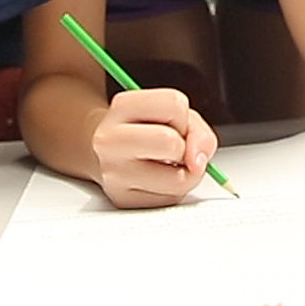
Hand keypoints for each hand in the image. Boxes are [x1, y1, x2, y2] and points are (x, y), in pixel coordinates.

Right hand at [91, 88, 218, 208]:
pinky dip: (174, 191)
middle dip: (184, 147)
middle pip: (171, 142)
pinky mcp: (123, 201)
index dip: (184, 117)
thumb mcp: (174, 117)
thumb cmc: (145, 132)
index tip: (173, 124)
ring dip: (184, 174)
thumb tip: (197, 162)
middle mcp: (110, 139)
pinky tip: (158, 180)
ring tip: (167, 166)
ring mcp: (113, 173)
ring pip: (177, 180)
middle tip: (171, 149)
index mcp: (123, 106)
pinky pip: (171, 200)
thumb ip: (196, 131)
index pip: (175, 104)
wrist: (108, 155)